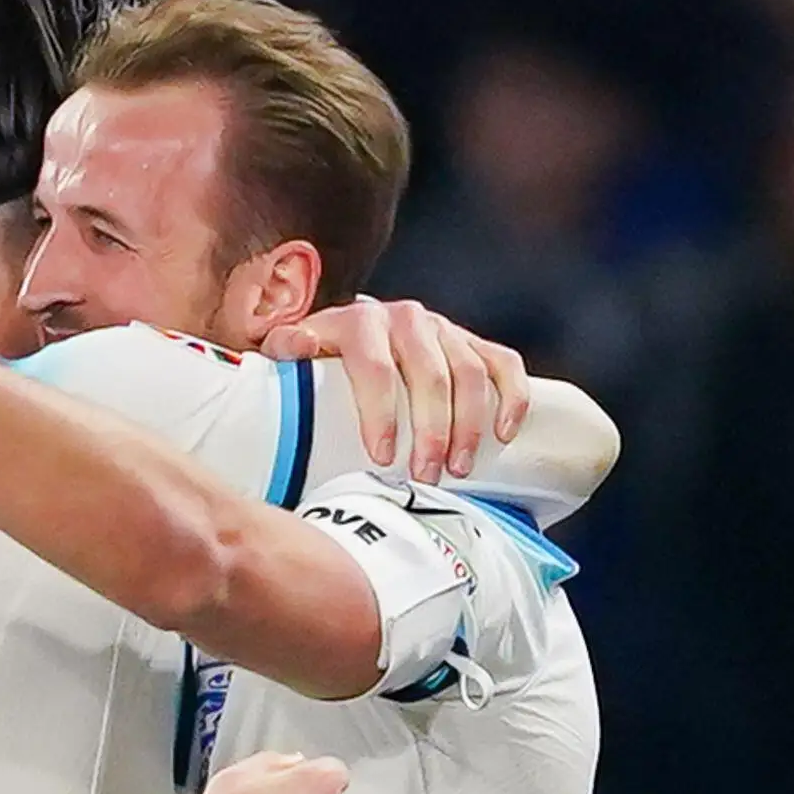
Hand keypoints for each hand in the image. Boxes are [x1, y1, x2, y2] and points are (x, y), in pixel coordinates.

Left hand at [267, 300, 531, 482]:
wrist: (354, 340)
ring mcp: (445, 329)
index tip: (383, 458)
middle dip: (430, 431)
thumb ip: (282, 351)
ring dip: (468, 425)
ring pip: (469, 374)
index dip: (380, 414)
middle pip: (428, 376)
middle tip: (425, 476)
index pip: (375, 367)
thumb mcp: (291, 356)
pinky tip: (504, 434)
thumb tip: (297, 346)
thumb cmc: (319, 365)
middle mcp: (405, 318)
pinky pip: (504, 364)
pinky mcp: (475, 342)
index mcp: (359, 320)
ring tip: (459, 469)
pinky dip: (511, 398)